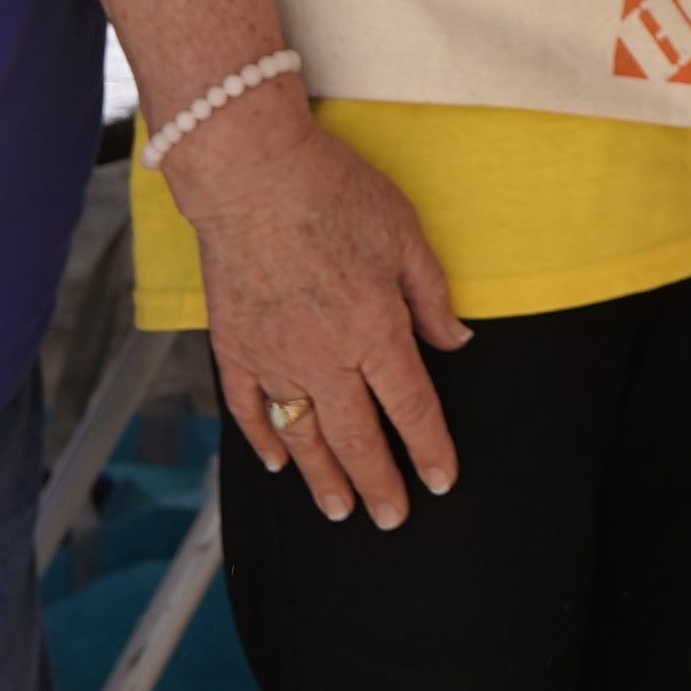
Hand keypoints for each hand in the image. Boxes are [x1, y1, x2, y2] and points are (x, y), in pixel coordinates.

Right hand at [162, 100, 466, 528]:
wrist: (251, 173)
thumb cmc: (333, 192)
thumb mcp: (405, 234)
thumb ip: (431, 295)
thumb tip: (456, 341)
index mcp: (376, 330)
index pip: (411, 407)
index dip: (429, 449)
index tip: (441, 481)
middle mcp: (326, 357)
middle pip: (358, 437)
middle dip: (378, 484)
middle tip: (391, 518)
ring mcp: (274, 356)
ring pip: (303, 436)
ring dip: (323, 478)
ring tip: (338, 510)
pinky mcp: (233, 346)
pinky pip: (248, 408)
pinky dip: (263, 440)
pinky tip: (277, 461)